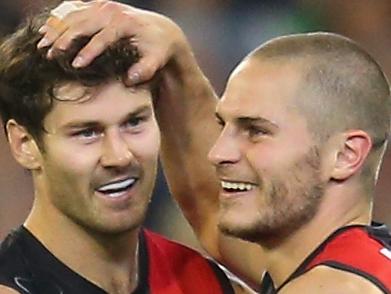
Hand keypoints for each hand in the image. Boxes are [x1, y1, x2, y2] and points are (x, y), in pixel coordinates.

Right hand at [38, 0, 185, 84]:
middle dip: (64, 39)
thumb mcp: (156, 60)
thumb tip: (130, 79)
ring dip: (56, 29)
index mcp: (125, 23)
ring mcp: (103, 5)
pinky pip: (73, 8)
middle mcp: (112, 10)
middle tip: (49, 55)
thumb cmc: (157, 48)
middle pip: (82, 23)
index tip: (75, 66)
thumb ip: (145, 70)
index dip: (88, 52)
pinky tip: (46, 29)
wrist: (160, 30)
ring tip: (42, 45)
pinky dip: (58, 19)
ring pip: (73, 14)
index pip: (103, 37)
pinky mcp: (97, 5)